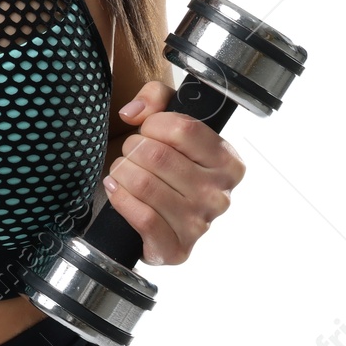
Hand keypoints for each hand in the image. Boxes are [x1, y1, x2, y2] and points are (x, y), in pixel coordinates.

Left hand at [103, 80, 245, 266]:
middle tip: (130, 153)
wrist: (151, 211)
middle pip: (158, 155)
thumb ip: (156, 96)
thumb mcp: (166, 118)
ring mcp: (201, 224)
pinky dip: (120, 199)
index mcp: (228, 162)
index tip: (146, 131)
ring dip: (121, 172)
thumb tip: (135, 112)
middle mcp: (220, 195)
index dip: (152, 124)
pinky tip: (117, 191)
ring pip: (145, 184)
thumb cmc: (161, 161)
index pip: (182, 128)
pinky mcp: (177, 249)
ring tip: (121, 171)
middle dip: (132, 149)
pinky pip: (142, 217)